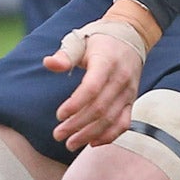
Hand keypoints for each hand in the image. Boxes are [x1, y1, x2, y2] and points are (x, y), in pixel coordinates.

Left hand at [43, 0, 157, 150]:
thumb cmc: (100, 39)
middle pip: (99, 108)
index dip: (75, 104)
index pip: (92, 88)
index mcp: (106, 62)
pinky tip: (93, 143)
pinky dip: (109, 136)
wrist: (131, 35)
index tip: (59, 115)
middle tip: (58, 135)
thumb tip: (48, 63)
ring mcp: (128, 92)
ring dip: (90, 134)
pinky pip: (123, 123)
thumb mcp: (81, 41)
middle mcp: (120, 79)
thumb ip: (65, 54)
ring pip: (110, 119)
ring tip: (70, 143)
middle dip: (77, 125)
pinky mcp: (131, 100)